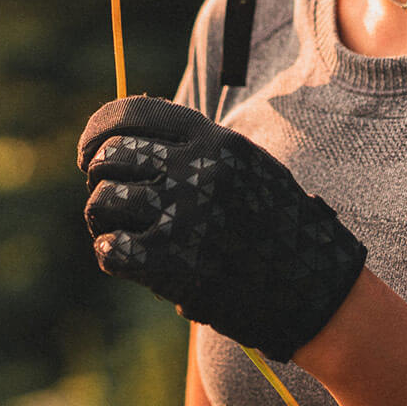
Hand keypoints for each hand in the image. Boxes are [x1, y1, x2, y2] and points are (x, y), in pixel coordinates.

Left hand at [78, 95, 365, 360]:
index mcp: (214, 140)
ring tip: (123, 232)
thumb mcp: (245, 167)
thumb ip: (192, 149)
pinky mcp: (174, 264)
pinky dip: (111, 254)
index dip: (98, 132)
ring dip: (102, 219)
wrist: (318, 292)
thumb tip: (122, 138)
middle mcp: (195, 170)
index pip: (132, 114)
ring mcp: (183, 216)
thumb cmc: (279, 228)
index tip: (88, 153)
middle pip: (110, 156)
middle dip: (99, 178)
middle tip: (111, 201)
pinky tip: (127, 260)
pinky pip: (111, 249)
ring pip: (103, 201)